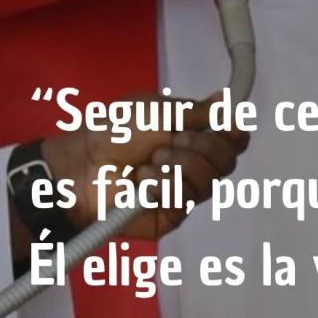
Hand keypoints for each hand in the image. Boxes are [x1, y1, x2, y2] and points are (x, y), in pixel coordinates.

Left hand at [41, 91, 248, 240]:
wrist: (83, 164)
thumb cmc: (115, 132)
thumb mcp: (159, 111)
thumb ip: (198, 112)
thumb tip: (228, 101)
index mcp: (192, 137)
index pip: (232, 141)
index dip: (234, 134)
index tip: (226, 125)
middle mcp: (191, 165)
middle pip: (227, 162)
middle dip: (203, 147)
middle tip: (175, 139)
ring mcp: (181, 192)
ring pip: (209, 183)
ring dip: (181, 165)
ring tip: (152, 160)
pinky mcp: (168, 216)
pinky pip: (184, 202)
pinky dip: (163, 186)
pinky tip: (142, 181)